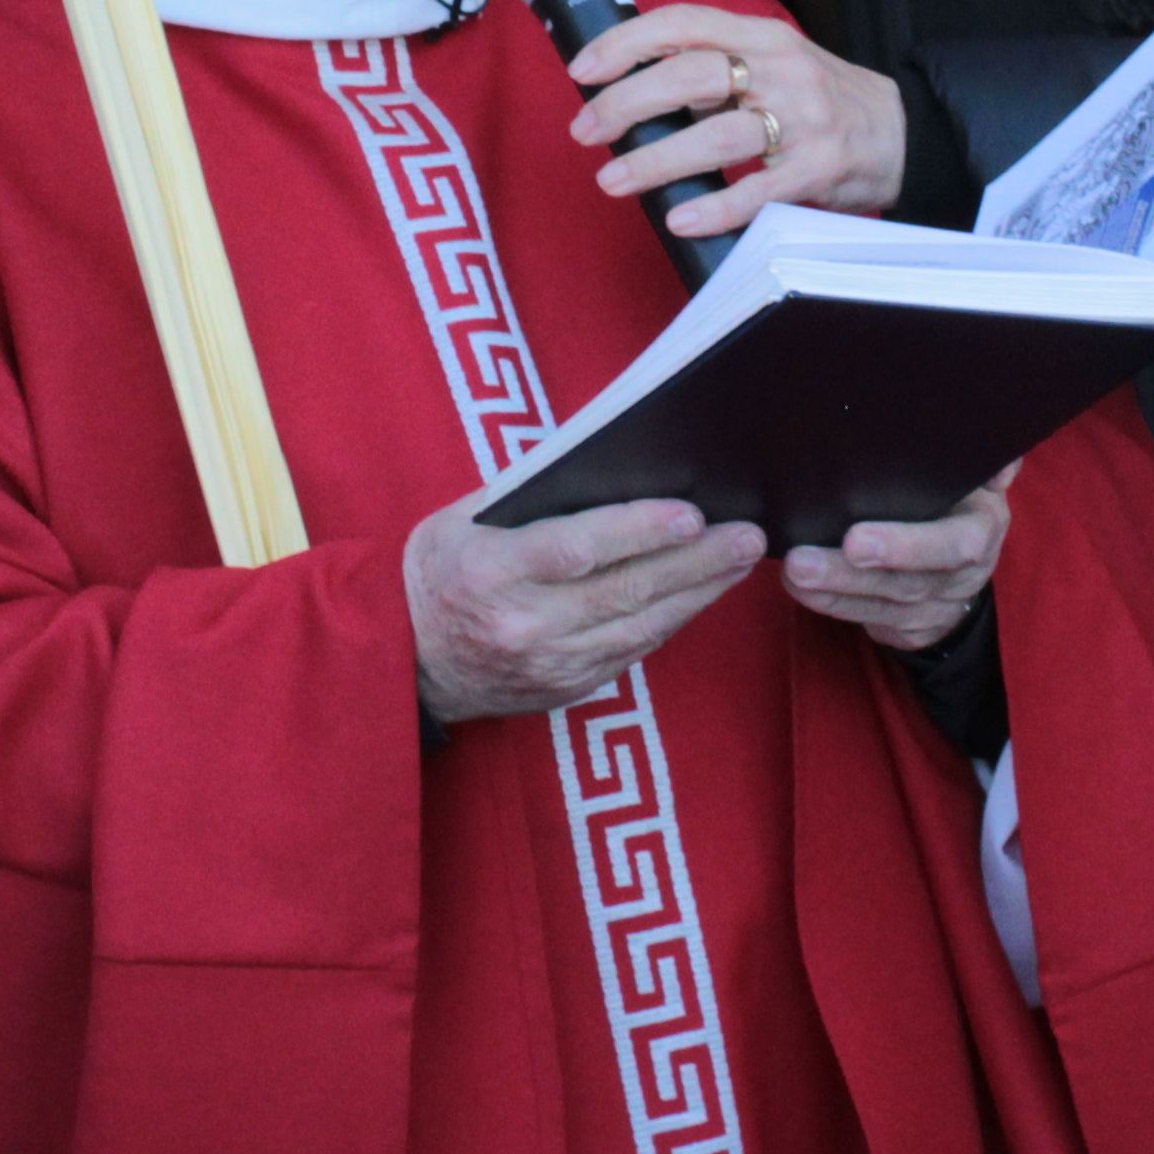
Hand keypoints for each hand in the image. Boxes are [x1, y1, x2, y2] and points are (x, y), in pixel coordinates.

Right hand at [408, 492, 767, 721]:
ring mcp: (547, 665)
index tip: (691, 513)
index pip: (576, 548)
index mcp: (490, 572)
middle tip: (748, 536)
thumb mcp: (465, 517)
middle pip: (624, 591)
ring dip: (698, 593)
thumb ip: (533, 496)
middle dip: (695, 562)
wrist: (405, 658)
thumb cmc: (440, 567)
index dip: (637, 531)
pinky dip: (670, 620)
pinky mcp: (566, 689)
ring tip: (739, 560)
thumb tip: (614, 464)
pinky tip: (700, 594)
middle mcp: (522, 625)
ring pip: (640, 626)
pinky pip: (632, 651)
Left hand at [567, 1, 909, 236]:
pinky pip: (759, 189)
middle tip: (587, 131)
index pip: (683, 23)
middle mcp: (782, 69)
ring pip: (717, 134)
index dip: (627, 43)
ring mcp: (803, 119)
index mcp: (762, 37)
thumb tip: (633, 91)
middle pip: (689, 76)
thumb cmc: (823, 102)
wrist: (904, 134)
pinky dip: (716, 207)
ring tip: (614, 180)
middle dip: (626, 103)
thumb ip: (716, 69)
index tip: (584, 70)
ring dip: (656, 160)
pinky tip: (681, 218)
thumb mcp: (774, 64)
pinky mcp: (821, 167)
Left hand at [783, 468, 1012, 655]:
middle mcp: (963, 576)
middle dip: (849, 575)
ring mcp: (937, 608)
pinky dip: (831, 606)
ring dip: (831, 592)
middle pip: (906, 583)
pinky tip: (800, 590)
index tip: (855, 541)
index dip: (906, 547)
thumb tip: (1002, 464)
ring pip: (881, 608)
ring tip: (791, 573)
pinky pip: (869, 622)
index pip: (954, 546)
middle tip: (799, 561)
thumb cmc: (956, 497)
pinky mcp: (911, 629)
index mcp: (982, 529)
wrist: (965, 555)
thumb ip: (986, 463)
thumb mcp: (976, 475)